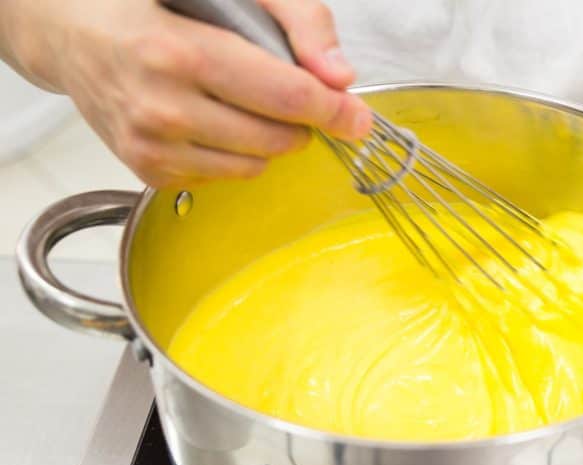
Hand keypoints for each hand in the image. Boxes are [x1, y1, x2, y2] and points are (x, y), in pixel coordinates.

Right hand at [20, 0, 370, 186]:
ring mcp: (151, 145)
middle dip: (301, 120)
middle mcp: (161, 106)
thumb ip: (298, 21)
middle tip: (290, 93)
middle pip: (278, 138)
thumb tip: (339, 76)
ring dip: (270, 138)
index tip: (358, 117)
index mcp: (180, 52)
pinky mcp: (149, 170)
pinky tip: (213, 118)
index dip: (333, 109)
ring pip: (257, 165)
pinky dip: (237, 153)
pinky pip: (227, 177)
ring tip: (243, 100)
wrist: (73, 33)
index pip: (284, 97)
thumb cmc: (156, 5)